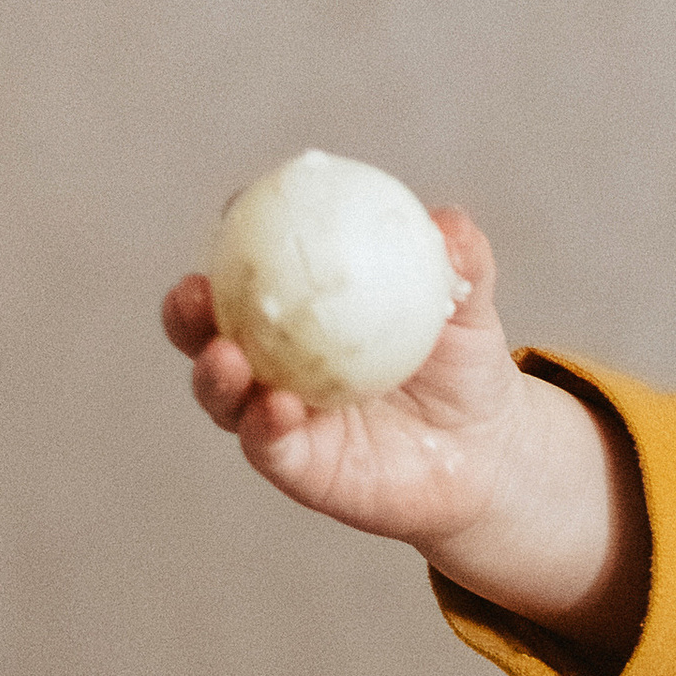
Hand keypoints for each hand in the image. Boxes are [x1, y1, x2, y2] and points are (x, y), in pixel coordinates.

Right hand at [163, 206, 529, 551]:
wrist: (488, 450)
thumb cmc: (465, 365)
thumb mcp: (465, 308)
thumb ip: (460, 264)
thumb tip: (447, 222)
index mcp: (299, 308)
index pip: (249, 264)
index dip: (234, 235)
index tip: (238, 209)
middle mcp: (273, 358)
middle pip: (209, 329)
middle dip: (187, 311)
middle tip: (192, 292)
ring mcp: (278, 413)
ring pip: (225, 393)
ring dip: (214, 373)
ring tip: (226, 355)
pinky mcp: (297, 466)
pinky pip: (268, 444)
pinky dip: (264, 425)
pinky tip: (278, 407)